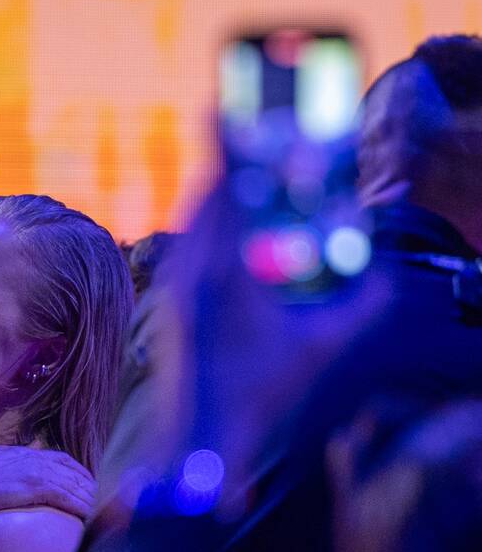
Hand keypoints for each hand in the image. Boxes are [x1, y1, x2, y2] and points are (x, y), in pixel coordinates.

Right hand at [0, 445, 95, 520]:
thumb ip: (5, 462)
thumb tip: (10, 466)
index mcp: (24, 453)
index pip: (60, 459)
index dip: (77, 470)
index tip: (85, 480)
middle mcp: (34, 459)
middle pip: (72, 470)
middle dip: (87, 484)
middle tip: (98, 498)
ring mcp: (37, 472)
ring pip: (73, 484)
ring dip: (87, 498)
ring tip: (97, 510)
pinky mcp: (36, 487)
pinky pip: (67, 496)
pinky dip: (80, 505)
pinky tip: (88, 514)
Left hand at [147, 130, 386, 497]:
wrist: (198, 442)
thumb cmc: (262, 398)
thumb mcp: (322, 348)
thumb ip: (362, 305)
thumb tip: (383, 275)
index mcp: (225, 276)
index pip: (224, 193)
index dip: (223, 147)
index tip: (219, 109)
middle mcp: (190, 274)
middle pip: (206, 199)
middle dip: (230, 166)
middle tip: (251, 141)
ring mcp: (172, 288)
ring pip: (191, 223)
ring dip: (218, 198)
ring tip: (245, 182)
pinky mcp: (166, 303)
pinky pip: (185, 248)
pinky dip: (207, 229)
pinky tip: (228, 234)